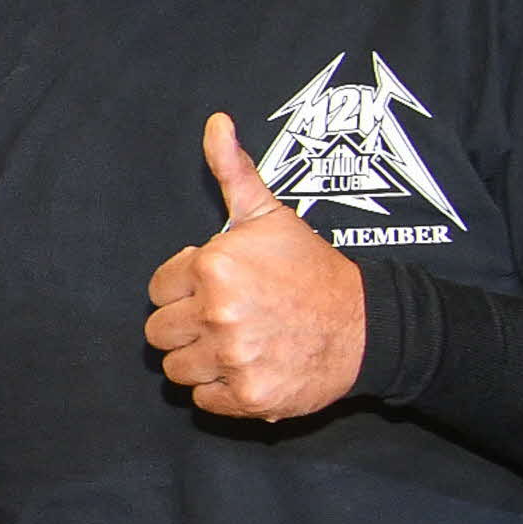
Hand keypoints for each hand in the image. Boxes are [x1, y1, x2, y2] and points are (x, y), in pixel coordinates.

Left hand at [147, 112, 364, 419]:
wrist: (364, 325)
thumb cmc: (310, 269)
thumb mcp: (270, 215)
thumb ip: (233, 171)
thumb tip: (216, 123)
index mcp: (213, 266)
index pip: (158, 289)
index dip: (184, 288)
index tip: (216, 288)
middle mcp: (217, 313)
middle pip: (159, 333)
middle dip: (185, 326)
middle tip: (222, 318)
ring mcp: (233, 358)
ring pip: (176, 370)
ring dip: (199, 360)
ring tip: (235, 343)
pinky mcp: (248, 396)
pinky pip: (203, 401)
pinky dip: (220, 390)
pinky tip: (247, 367)